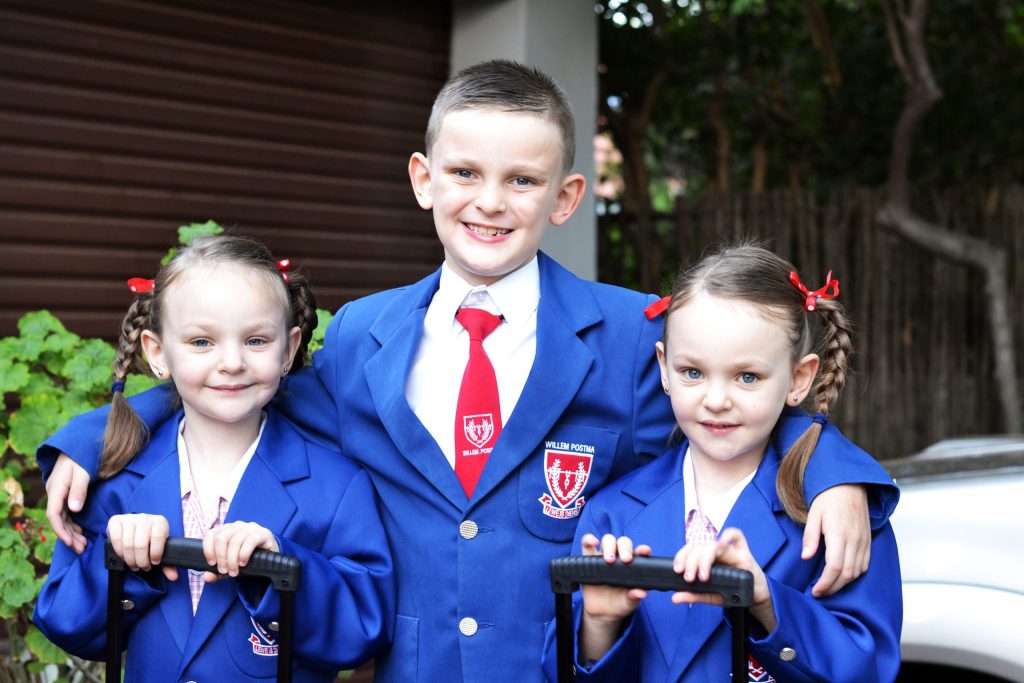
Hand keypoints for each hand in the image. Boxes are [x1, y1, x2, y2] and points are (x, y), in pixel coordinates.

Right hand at [45, 454, 91, 552]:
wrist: (79, 446)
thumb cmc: (82, 457)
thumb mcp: (83, 471)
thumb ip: (79, 490)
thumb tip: (74, 510)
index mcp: (56, 489)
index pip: (54, 515)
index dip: (61, 531)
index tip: (71, 542)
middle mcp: (54, 493)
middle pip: (58, 520)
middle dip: (68, 536)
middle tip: (81, 548)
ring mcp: (59, 494)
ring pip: (62, 518)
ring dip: (71, 532)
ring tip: (83, 545)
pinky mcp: (65, 495)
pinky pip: (66, 513)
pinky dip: (73, 524)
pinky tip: (80, 533)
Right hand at [107, 514, 176, 580]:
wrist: (136, 526)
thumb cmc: (150, 538)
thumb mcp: (161, 548)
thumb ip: (168, 563)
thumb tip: (173, 577)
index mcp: (159, 522)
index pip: (158, 537)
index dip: (156, 553)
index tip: (154, 562)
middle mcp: (144, 518)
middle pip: (140, 544)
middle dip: (141, 561)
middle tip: (142, 567)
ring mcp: (129, 518)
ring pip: (128, 544)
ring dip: (130, 560)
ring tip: (134, 565)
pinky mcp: (115, 521)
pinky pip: (116, 539)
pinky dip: (119, 552)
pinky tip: (124, 557)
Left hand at [201, 521, 279, 582]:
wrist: (269, 559)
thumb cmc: (247, 559)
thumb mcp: (230, 566)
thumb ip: (217, 572)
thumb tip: (207, 577)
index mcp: (226, 530)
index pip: (210, 534)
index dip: (208, 549)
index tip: (212, 563)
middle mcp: (236, 526)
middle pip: (221, 538)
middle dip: (222, 557)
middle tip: (226, 570)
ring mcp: (250, 527)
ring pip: (235, 540)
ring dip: (232, 559)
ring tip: (235, 571)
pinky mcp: (262, 533)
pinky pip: (250, 540)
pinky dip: (244, 554)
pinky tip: (243, 563)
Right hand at [578, 533, 650, 662]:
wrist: (601, 614)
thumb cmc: (619, 605)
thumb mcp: (628, 604)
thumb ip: (634, 597)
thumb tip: (642, 592)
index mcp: (633, 566)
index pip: (639, 553)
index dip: (642, 549)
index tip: (644, 552)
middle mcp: (619, 558)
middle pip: (623, 543)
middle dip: (625, 547)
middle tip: (625, 560)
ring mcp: (603, 558)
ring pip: (606, 541)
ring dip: (608, 545)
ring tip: (609, 558)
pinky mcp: (589, 560)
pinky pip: (587, 547)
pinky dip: (588, 542)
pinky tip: (590, 543)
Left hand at [672, 528, 774, 631]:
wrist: (755, 598)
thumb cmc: (733, 593)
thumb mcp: (711, 596)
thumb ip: (694, 595)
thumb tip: (675, 598)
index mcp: (706, 559)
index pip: (690, 550)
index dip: (681, 556)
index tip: (678, 570)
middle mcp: (717, 553)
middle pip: (700, 547)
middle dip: (691, 561)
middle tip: (689, 578)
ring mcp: (731, 551)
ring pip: (714, 545)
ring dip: (704, 558)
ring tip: (703, 576)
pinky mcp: (745, 553)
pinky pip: (738, 536)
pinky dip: (729, 535)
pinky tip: (722, 542)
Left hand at [802, 484, 869, 596]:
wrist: (849, 484)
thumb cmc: (828, 497)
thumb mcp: (813, 514)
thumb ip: (810, 537)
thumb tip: (806, 557)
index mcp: (839, 533)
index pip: (835, 567)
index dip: (826, 583)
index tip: (816, 591)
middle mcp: (855, 539)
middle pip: (847, 573)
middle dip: (833, 587)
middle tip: (820, 593)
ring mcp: (864, 540)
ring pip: (857, 571)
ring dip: (844, 583)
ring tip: (829, 587)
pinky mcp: (868, 540)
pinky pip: (865, 564)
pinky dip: (855, 574)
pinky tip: (844, 576)